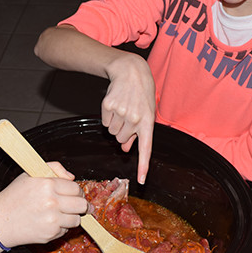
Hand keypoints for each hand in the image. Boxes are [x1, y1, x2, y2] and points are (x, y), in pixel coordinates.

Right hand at [0, 162, 90, 246]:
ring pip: (77, 219)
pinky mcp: (51, 233)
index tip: (74, 194)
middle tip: (77, 205)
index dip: (76, 191)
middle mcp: (51, 202)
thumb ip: (54, 168)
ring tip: (59, 214)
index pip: (76, 188)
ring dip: (71, 217)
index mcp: (47, 184)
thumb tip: (72, 177)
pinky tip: (48, 222)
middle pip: (82, 204)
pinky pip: (66, 230)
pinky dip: (60, 227)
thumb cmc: (13, 197)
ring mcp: (52, 220)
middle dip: (81, 205)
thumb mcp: (30, 174)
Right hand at [102, 52, 155, 183]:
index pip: (146, 148)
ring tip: (123, 109)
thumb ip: (137, 133)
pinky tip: (115, 104)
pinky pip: (105, 122)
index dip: (143, 166)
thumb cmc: (141, 94)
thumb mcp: (146, 113)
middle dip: (123, 131)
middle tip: (128, 116)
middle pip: (121, 139)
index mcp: (147, 122)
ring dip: (115, 124)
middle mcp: (134, 119)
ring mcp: (121, 113)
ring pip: (112, 132)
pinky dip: (108, 116)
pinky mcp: (108, 106)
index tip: (141, 181)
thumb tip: (125, 148)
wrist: (130, 71)